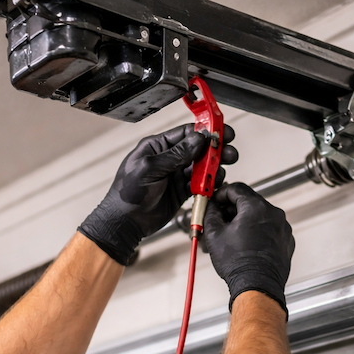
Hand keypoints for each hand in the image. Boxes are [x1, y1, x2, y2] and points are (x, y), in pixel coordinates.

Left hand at [79, 123, 236, 264]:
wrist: (125, 222)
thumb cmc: (128, 193)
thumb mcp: (151, 168)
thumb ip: (176, 154)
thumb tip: (198, 139)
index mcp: (157, 147)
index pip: (186, 133)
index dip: (205, 132)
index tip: (221, 133)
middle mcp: (168, 159)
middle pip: (198, 149)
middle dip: (215, 150)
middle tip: (229, 152)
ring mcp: (175, 175)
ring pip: (201, 167)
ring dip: (214, 167)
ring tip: (222, 169)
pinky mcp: (181, 192)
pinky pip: (199, 184)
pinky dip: (208, 184)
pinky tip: (215, 183)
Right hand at [204, 183, 294, 316]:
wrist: (257, 286)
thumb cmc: (239, 264)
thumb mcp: (215, 234)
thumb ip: (211, 213)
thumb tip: (211, 207)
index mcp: (256, 207)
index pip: (236, 189)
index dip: (221, 194)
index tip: (215, 200)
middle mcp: (273, 214)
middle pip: (249, 202)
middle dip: (232, 209)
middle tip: (219, 219)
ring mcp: (282, 227)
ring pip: (260, 216)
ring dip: (245, 221)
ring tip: (231, 236)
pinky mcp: (286, 240)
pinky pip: (270, 229)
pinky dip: (258, 232)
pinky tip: (246, 244)